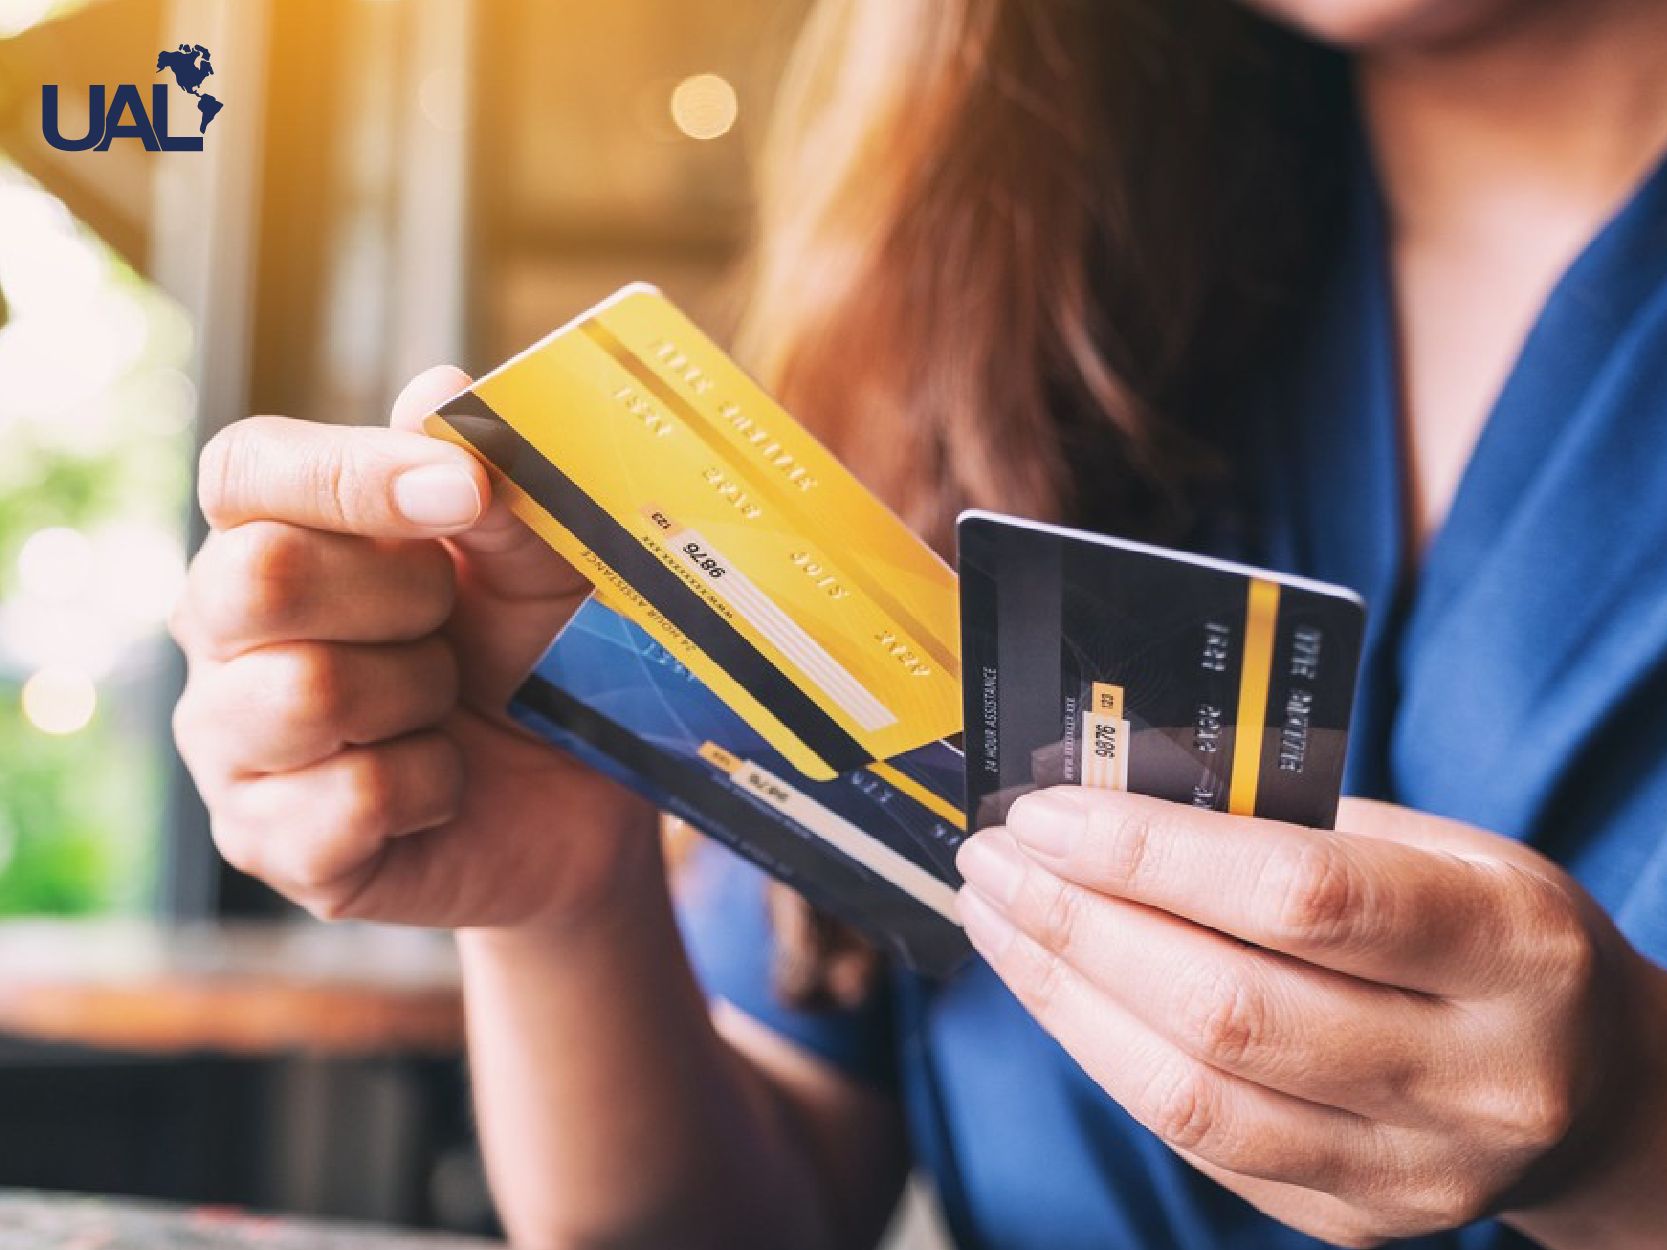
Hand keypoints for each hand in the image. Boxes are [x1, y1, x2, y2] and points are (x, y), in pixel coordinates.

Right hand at [171, 367, 659, 930]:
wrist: (580, 798)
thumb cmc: (542, 657)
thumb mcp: (544, 564)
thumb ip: (497, 483)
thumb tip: (440, 391)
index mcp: (278, 534)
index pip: (246, 469)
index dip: (350, 474)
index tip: (463, 493)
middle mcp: (226, 634)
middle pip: (256, 577)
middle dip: (400, 597)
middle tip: (456, 625)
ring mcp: (233, 744)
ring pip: (305, 694)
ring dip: (421, 696)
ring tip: (450, 707)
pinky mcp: (268, 842)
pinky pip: (350, 801)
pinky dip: (432, 787)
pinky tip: (444, 786)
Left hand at [955, 788, 1666, 1247]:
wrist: (1589, 1086)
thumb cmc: (1490, 930)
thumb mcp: (1439, 845)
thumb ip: (1291, 824)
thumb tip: (1112, 793)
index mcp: (1510, 949)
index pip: (1302, 897)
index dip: (1150, 852)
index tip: (1045, 813)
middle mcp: (1475, 1079)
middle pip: (1224, 1009)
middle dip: (1076, 925)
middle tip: (991, 858)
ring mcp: (1413, 1172)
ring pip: (1190, 1095)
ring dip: (1062, 996)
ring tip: (997, 917)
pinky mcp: (1352, 1220)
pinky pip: (1195, 1140)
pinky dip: (1105, 1052)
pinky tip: (1057, 987)